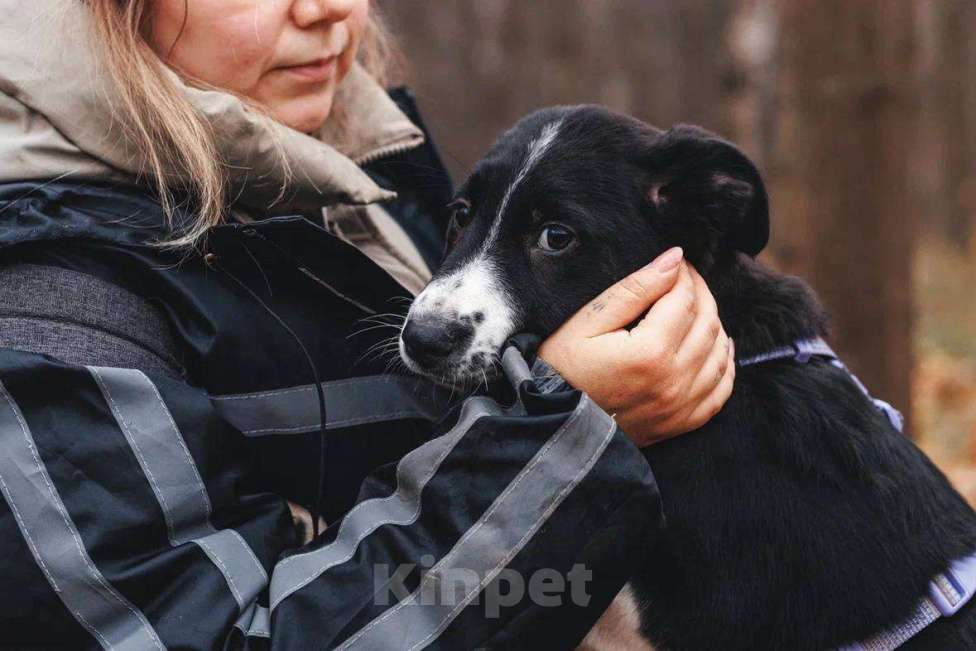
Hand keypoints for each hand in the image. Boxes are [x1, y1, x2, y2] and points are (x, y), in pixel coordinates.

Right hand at [537, 247, 733, 445]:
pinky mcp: (679, 423)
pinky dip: (725, 365)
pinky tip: (717, 348)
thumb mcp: (587, 321)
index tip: (678, 263)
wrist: (552, 422)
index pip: (684, 299)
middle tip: (687, 280)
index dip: (684, 275)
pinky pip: (720, 392)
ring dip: (715, 324)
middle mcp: (673, 381)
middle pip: (708, 323)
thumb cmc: (562, 368)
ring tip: (697, 308)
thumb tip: (674, 259)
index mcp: (650, 352)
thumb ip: (633, 289)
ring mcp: (679, 406)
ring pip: (719, 354)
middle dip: (701, 293)